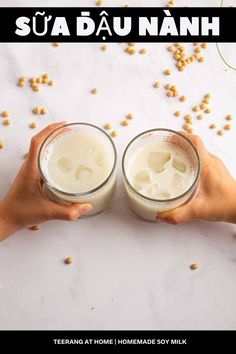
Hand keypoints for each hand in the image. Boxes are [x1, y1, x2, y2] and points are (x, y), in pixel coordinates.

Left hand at [0, 122, 92, 240]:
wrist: (6, 219)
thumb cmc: (21, 213)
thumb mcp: (48, 212)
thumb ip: (69, 212)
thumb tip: (87, 207)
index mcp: (31, 169)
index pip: (37, 142)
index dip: (50, 130)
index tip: (64, 125)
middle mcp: (29, 166)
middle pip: (39, 141)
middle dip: (54, 132)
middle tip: (71, 131)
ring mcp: (29, 170)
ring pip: (39, 149)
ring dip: (52, 141)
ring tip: (68, 140)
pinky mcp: (31, 175)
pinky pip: (41, 158)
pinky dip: (51, 153)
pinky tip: (62, 160)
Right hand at [156, 132, 235, 224]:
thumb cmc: (226, 205)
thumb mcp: (199, 210)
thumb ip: (178, 214)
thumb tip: (161, 216)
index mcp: (206, 165)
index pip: (194, 141)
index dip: (180, 136)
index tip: (168, 138)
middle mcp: (211, 162)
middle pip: (194, 144)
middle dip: (178, 143)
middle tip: (164, 148)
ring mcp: (215, 167)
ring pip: (198, 152)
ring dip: (185, 151)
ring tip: (170, 158)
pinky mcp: (216, 173)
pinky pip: (201, 160)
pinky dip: (191, 160)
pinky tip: (183, 171)